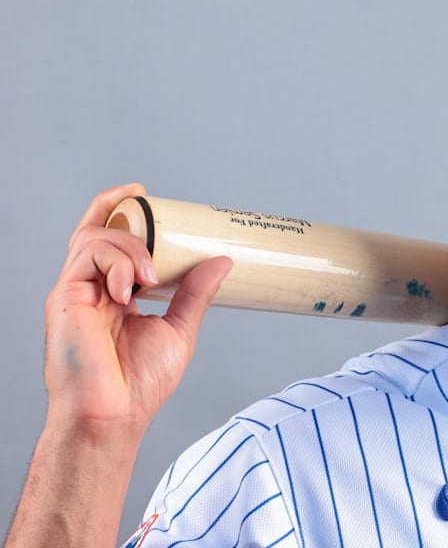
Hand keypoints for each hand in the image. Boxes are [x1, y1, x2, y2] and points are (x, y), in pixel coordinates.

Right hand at [42, 184, 231, 434]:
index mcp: (113, 294)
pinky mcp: (64, 297)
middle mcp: (90, 288)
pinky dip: (116, 264)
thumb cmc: (139, 383)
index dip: (120, 211)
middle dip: (124, 215)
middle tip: (151, 211)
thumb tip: (222, 261)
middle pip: (97, 231)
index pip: (109, 242)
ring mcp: (75, 291)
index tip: (143, 193)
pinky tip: (131, 290)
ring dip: (131, 248)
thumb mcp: (179, 329)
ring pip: (95, 238)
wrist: (113, 415)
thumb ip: (195, 294)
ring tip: (153, 277)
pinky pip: (87, 256)